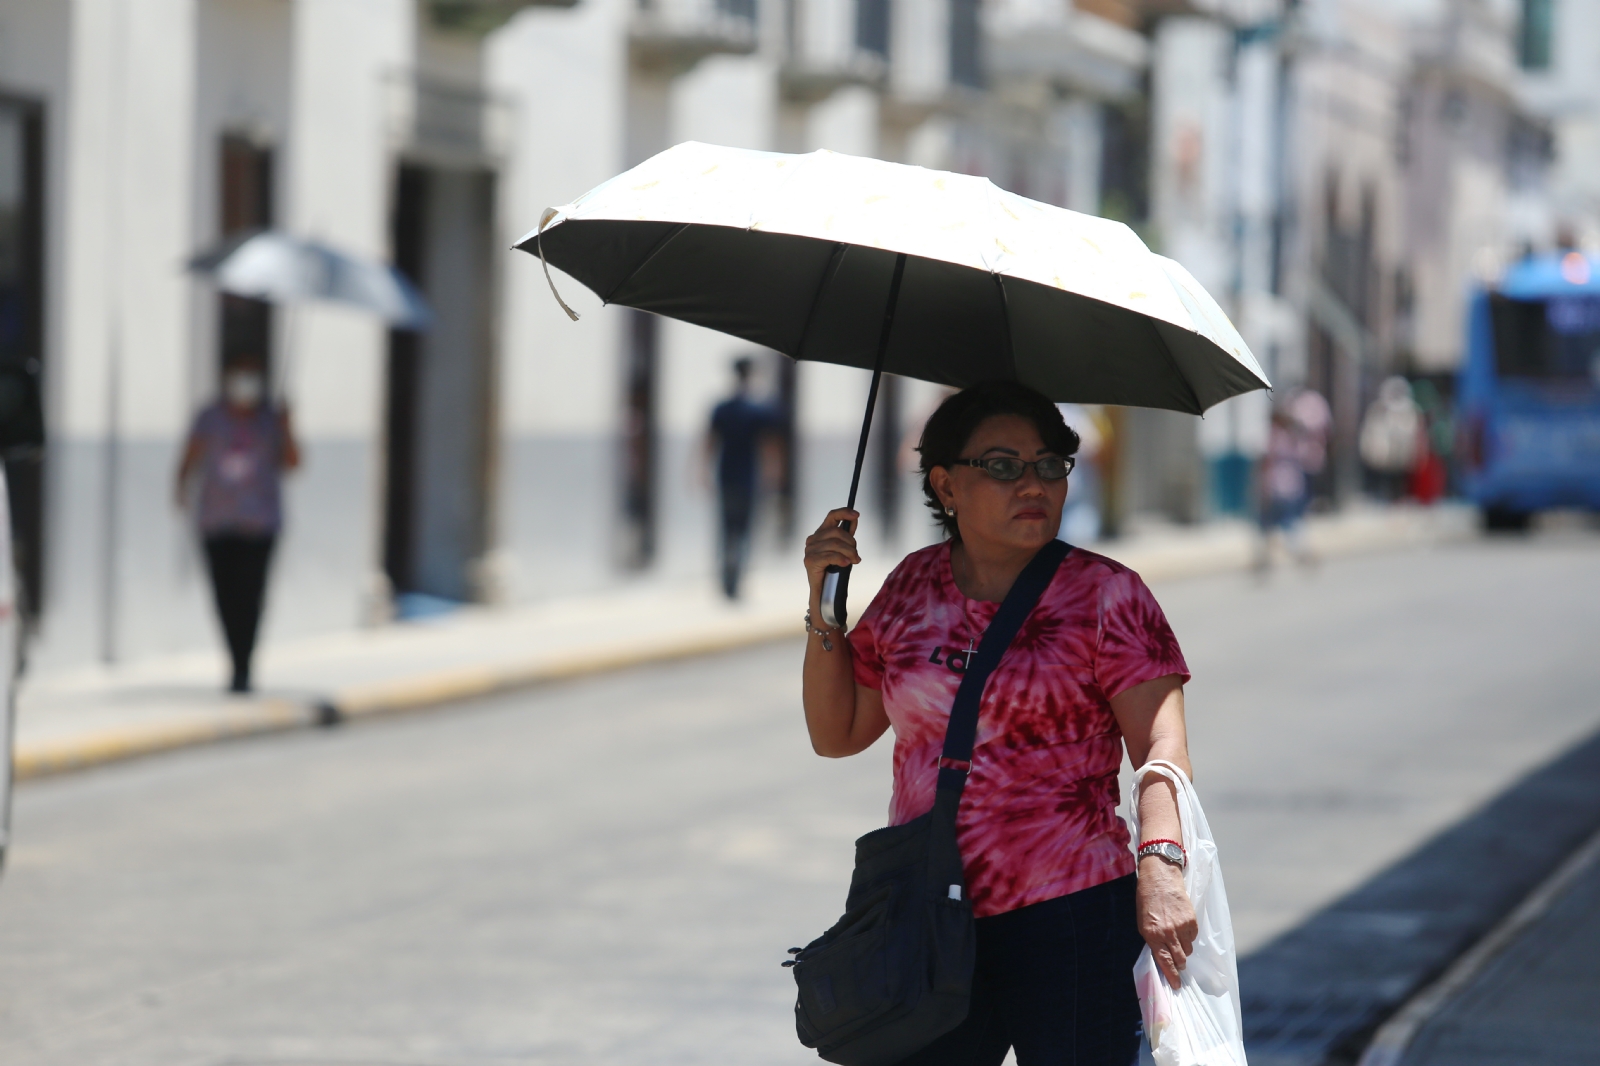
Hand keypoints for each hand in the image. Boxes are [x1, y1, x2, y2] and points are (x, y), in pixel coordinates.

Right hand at [803, 508, 859, 597]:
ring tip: (854, 561)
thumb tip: (854, 519)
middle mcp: (813, 539)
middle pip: (837, 532)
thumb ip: (847, 535)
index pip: (832, 516)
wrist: (825, 591)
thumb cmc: (834, 570)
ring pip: (835, 544)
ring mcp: (810, 550)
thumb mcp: (843, 549)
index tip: (856, 515)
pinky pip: (830, 556)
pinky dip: (841, 559)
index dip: (844, 512)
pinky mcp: (810, 561)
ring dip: (849, 553)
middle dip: (851, 543)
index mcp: (820, 533)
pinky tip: (846, 564)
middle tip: (856, 556)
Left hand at [1137, 856, 1197, 988]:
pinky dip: (1188, 937)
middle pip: (1180, 959)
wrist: (1160, 878)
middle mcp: (1168, 933)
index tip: (1176, 985)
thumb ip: (1152, 940)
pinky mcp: (1192, 920)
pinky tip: (1181, 927)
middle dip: (1180, 965)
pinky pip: (1193, 937)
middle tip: (1179, 966)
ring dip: (1184, 949)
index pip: (1164, 961)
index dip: (1172, 975)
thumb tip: (1161, 956)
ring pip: (1188, 950)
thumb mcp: (1142, 922)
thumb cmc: (1147, 900)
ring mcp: (1181, 927)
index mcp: (1152, 935)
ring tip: (1177, 939)